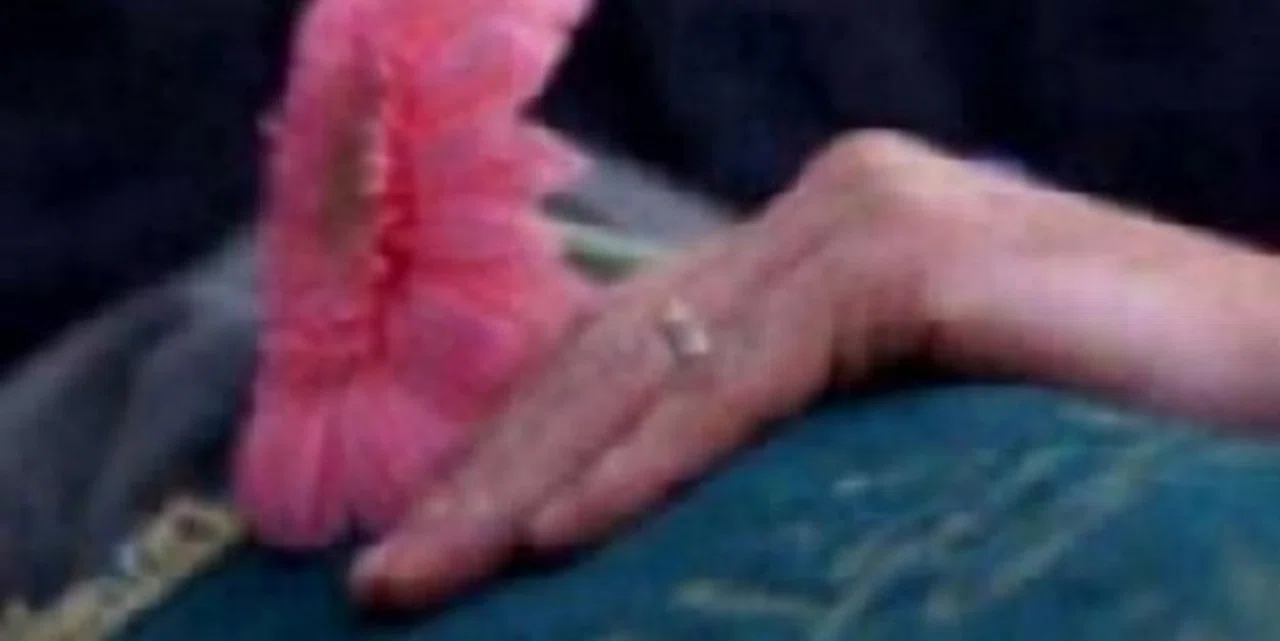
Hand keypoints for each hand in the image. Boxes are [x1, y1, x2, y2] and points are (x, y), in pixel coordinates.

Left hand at [343, 130, 970, 607]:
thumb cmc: (1089, 408)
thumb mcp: (925, 421)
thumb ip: (807, 427)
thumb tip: (657, 507)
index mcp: (820, 236)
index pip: (631, 347)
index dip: (520, 446)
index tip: (438, 537)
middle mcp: (826, 206)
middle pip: (613, 355)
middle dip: (487, 474)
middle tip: (385, 580)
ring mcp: (863, 217)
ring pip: (650, 364)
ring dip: (522, 482)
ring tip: (423, 576)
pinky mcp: (908, 260)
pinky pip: (740, 382)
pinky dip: (642, 463)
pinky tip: (551, 536)